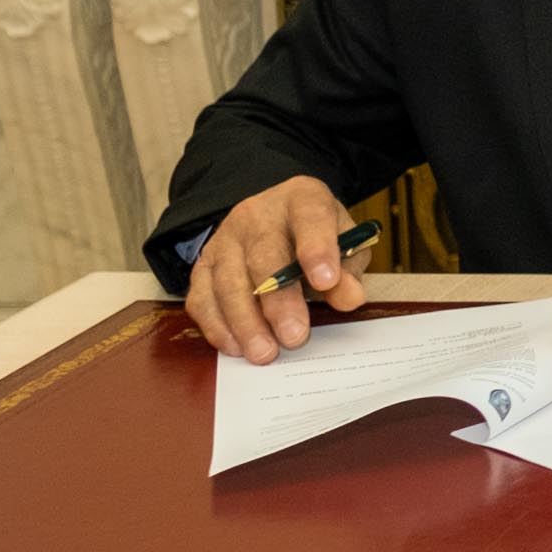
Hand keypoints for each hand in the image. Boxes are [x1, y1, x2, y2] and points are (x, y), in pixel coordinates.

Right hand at [182, 175, 376, 360]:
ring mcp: (225, 239)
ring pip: (228, 282)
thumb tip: (349, 298)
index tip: (327, 281)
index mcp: (302, 199)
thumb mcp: (345, 246)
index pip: (310, 217)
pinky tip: (235, 347)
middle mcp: (257, 214)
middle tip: (295, 336)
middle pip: (264, 256)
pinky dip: (217, 326)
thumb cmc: (317, 237)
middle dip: (279, 300)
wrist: (276, 221)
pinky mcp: (203, 265)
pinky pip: (202, 298)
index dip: (318, 249)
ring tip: (265, 353)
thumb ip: (349, 271)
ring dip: (245, 322)